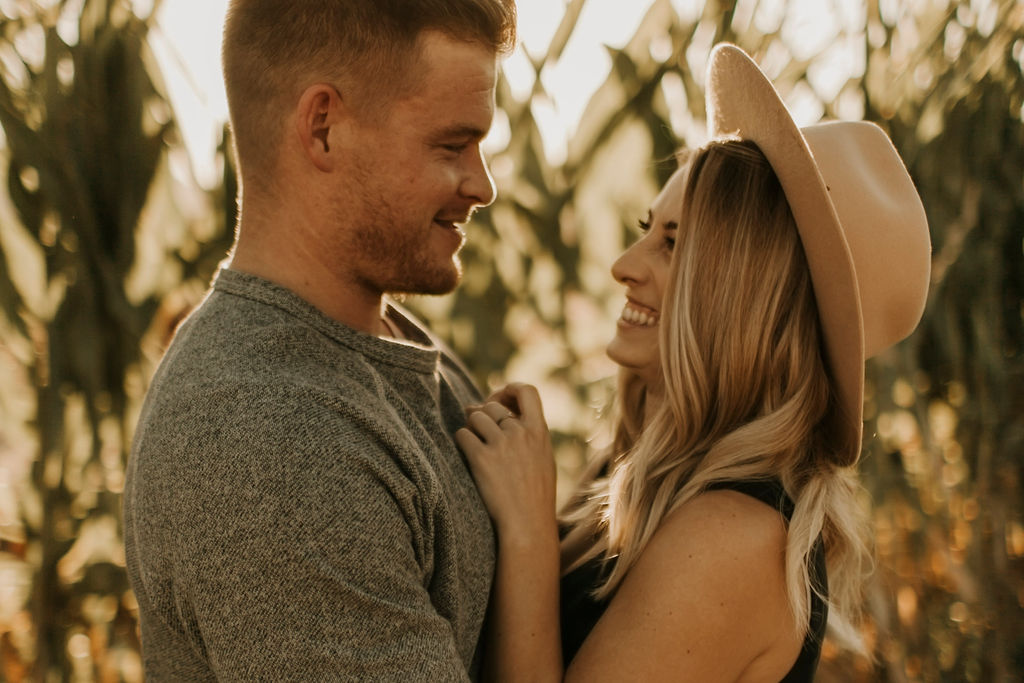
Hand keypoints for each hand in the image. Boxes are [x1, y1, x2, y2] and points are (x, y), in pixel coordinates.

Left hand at [455, 383, 556, 544]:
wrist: (527, 524)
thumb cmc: (535, 495)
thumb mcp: (543, 458)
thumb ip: (528, 434)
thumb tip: (499, 412)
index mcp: (539, 431)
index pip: (527, 391)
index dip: (510, 389)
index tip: (500, 400)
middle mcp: (520, 433)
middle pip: (492, 406)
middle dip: (481, 413)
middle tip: (477, 427)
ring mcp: (501, 444)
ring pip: (475, 416)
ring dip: (470, 427)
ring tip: (474, 442)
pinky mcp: (481, 458)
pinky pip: (462, 435)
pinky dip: (461, 442)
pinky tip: (466, 454)